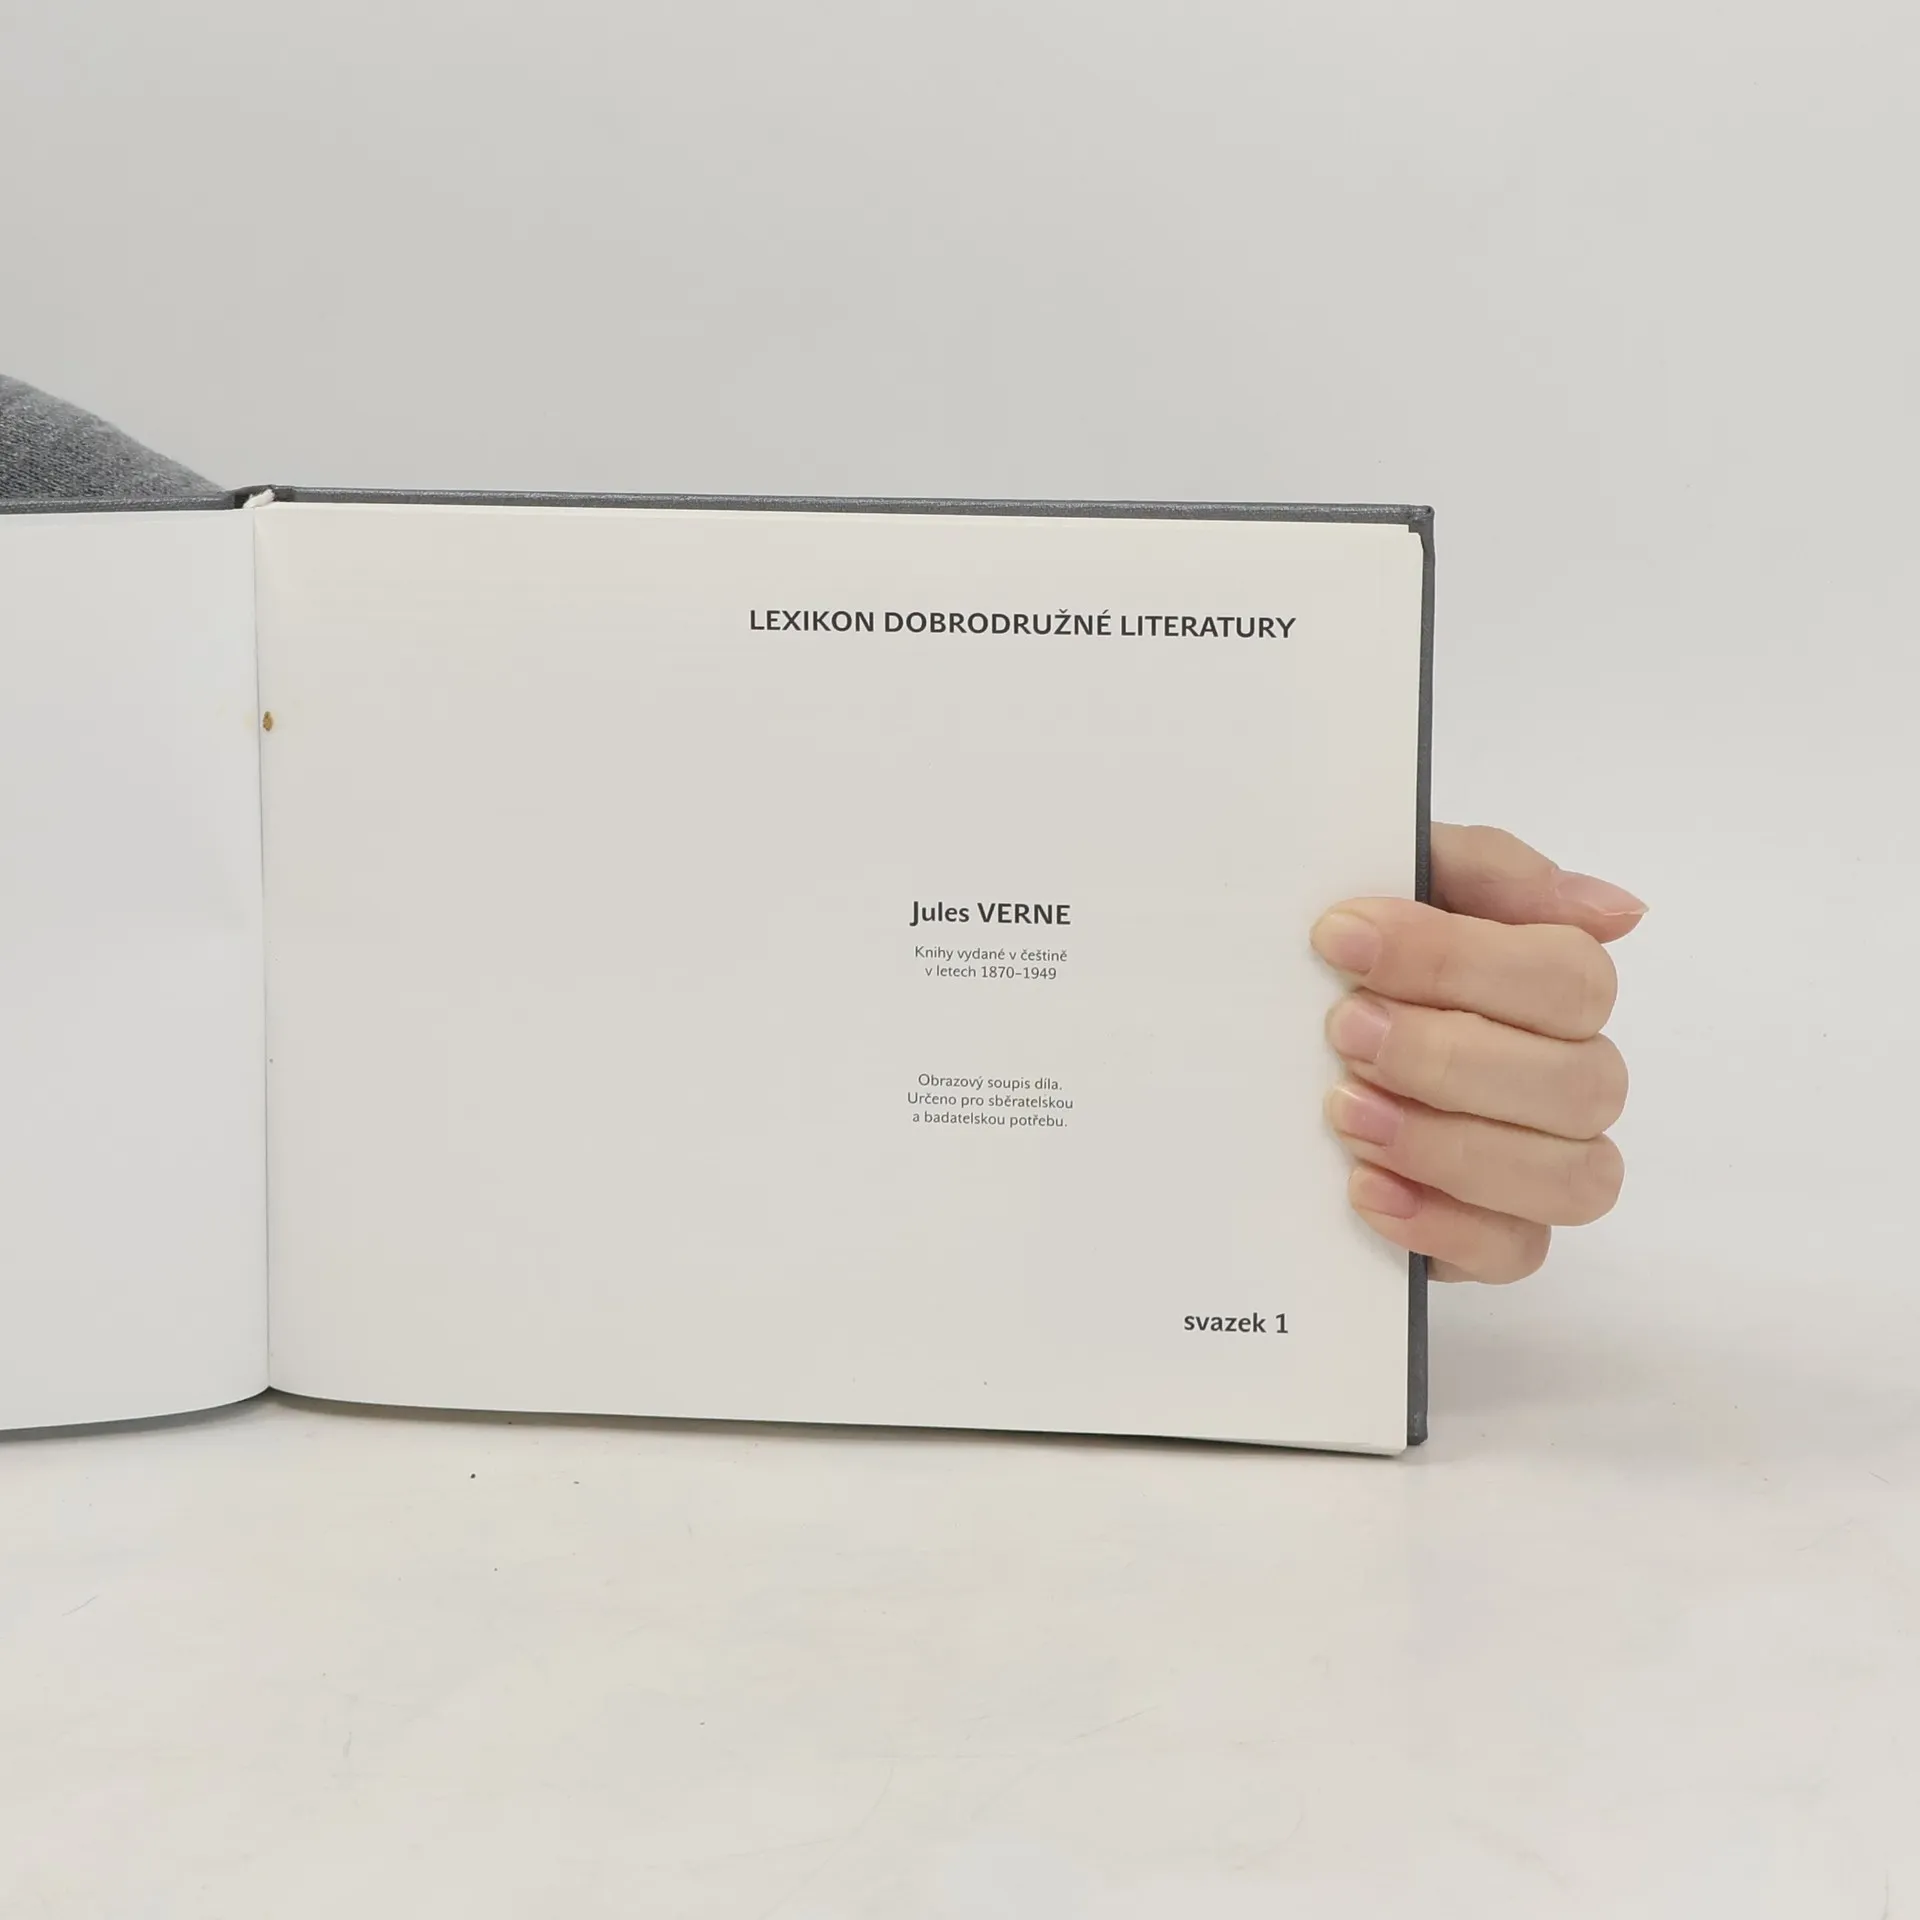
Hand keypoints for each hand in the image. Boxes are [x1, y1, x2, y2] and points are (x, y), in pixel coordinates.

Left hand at [1311, 825, 1645, 1283]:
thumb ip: (1493, 872)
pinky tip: (1364, 1189)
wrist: (1265, 1034)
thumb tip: (1620, 911)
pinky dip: (1441, 1223)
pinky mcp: (1499, 1236)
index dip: (1455, 959)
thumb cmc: (1354, 953)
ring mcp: (1545, 1164)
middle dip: (1449, 1056)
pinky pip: (1514, 1251)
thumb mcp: (1402, 878)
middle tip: (1343, 1032)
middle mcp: (1572, 1078)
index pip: (1568, 976)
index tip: (1341, 939)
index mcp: (1561, 985)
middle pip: (1579, 1082)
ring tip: (1346, 1114)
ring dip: (1453, 1146)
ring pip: (1571, 1177)